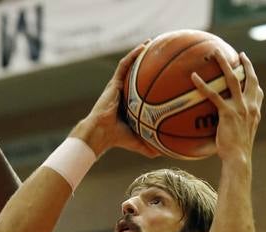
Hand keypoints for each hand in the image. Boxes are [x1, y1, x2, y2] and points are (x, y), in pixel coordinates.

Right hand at [71, 43, 159, 158]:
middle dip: (147, 64)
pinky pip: (124, 65)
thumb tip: (163, 155)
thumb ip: (148, 147)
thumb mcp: (137, 142)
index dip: (151, 83)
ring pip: (131, 66)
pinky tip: (144, 46)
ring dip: (140, 54)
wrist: (101, 133)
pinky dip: (134, 55)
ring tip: (152, 43)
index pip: (142, 91)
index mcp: (129, 105)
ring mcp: (118, 86)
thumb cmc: (116, 139)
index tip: (164, 76)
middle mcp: (124, 93)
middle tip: (160, 55)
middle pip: (137, 75)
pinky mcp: (113, 83)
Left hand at [191, 51, 262, 163]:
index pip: (257, 91)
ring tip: (215, 52)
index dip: (253, 77)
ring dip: (224, 63)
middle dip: (245, 64)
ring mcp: (239, 108)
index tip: (248, 68)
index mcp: (254, 111)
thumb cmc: (237, 153)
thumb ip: (237, 127)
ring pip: (232, 79)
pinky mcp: (227, 112)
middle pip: (249, 78)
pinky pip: (213, 95)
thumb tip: (225, 129)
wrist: (238, 159)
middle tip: (238, 54)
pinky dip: (203, 85)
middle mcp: (250, 106)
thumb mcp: (241, 137)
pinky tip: (193, 77)